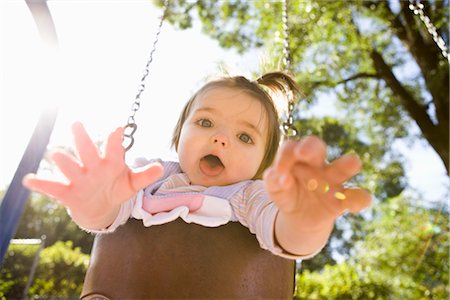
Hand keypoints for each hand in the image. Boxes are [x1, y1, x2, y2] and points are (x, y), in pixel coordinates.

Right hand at [23, 122, 163, 229]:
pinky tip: (29, 180)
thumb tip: (159, 166)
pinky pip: (53, 187)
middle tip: (77, 124)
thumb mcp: (132, 184)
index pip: (114, 148)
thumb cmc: (117, 188)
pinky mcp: (68, 192)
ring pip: (70, 167)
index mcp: (111, 162)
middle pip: (87, 151)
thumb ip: (144, 176)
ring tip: (56, 154)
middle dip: (83, 139)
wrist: (101, 207)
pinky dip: (41, 184)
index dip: (116, 139)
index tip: (118, 127)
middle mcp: (93, 166)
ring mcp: (79, 178)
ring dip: (63, 161)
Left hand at [264, 136, 370, 231]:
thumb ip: (273, 181)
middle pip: (317, 146)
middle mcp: (317, 164)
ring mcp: (333, 181)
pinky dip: (360, 199)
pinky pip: (359, 196)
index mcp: (297, 158)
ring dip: (347, 164)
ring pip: (344, 167)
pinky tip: (352, 206)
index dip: (285, 155)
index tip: (279, 171)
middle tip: (303, 152)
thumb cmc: (286, 192)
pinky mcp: (344, 200)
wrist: (299, 216)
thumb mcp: (274, 188)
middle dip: (311, 147)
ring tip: (352, 162)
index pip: (291, 147)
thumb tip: (283, 178)